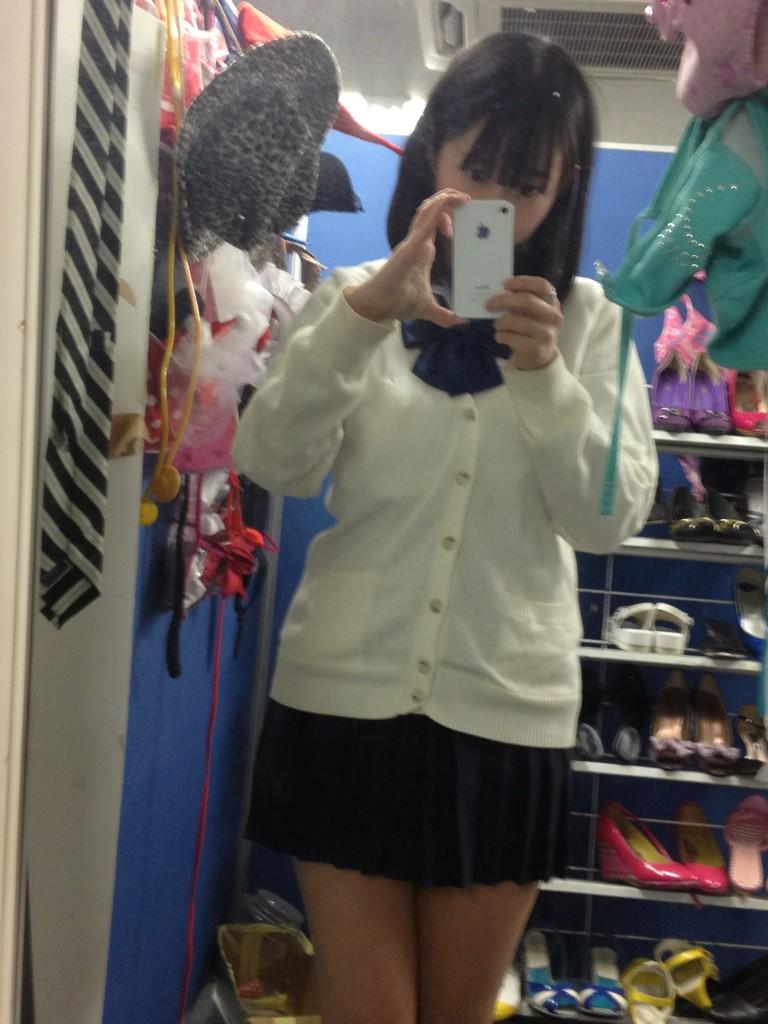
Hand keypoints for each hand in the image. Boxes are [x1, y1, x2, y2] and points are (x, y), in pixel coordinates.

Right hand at [344, 189, 470, 327]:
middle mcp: (417, 242)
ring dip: (443, 200)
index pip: (436, 224)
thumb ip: (444, 315)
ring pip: (426, 211)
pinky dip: (436, 211)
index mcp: (422, 251)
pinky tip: (447, 201)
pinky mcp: (409, 248)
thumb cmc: (398, 303)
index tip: (465, 220)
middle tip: (467, 201)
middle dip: (448, 201)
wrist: (379, 308)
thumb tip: (461, 322)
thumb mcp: (428, 308)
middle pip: (431, 211)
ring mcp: (411, 243)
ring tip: (460, 196)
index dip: (449, 216)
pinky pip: (424, 224)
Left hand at [485, 277, 561, 370]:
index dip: (523, 281)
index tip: (505, 284)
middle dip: (503, 300)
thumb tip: (496, 294)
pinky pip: (511, 337)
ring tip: (497, 325)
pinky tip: (500, 337)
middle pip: (526, 301)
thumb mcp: (530, 312)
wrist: (539, 356)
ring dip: (500, 322)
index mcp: (552, 302)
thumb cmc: (530, 328)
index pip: (542, 285)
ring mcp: (547, 333)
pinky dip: (501, 335)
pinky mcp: (537, 349)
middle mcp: (553, 316)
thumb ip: (519, 302)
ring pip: (515, 320)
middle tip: (489, 305)